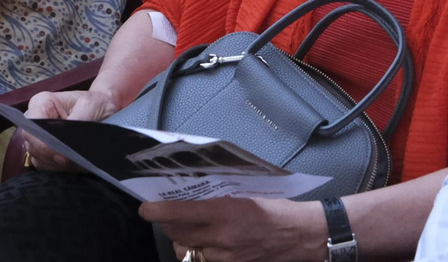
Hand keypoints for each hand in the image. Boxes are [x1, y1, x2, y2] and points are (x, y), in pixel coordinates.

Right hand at [22, 89, 118, 170]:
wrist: (102, 110)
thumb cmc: (94, 103)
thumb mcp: (88, 106)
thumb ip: (75, 123)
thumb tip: (67, 142)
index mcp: (41, 103)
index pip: (31, 126)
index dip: (43, 143)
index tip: (61, 153)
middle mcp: (35, 120)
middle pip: (31, 144)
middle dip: (51, 155)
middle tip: (71, 160)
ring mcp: (37, 137)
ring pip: (36, 156)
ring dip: (55, 162)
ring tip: (76, 161)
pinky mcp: (42, 150)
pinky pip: (43, 163)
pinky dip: (56, 167)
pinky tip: (72, 164)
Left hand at [142, 197, 325, 261]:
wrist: (301, 235)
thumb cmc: (278, 209)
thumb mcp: (247, 193)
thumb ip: (219, 196)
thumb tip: (194, 193)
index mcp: (226, 211)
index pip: (180, 213)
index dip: (158, 211)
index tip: (146, 208)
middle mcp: (222, 237)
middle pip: (178, 234)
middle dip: (167, 224)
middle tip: (164, 213)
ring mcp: (225, 256)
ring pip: (187, 251)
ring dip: (181, 240)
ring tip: (185, 228)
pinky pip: (202, 260)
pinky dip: (197, 251)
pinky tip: (203, 242)